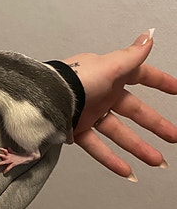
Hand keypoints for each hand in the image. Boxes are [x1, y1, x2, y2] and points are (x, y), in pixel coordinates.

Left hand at [63, 30, 176, 180]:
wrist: (45, 100)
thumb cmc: (75, 80)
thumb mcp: (109, 66)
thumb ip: (132, 56)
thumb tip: (149, 36)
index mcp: (108, 74)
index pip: (140, 75)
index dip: (159, 81)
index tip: (176, 90)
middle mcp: (100, 93)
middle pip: (134, 110)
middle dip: (155, 124)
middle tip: (173, 136)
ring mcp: (89, 112)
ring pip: (119, 132)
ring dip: (138, 147)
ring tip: (156, 160)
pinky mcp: (77, 130)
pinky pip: (98, 147)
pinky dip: (112, 160)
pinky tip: (128, 172)